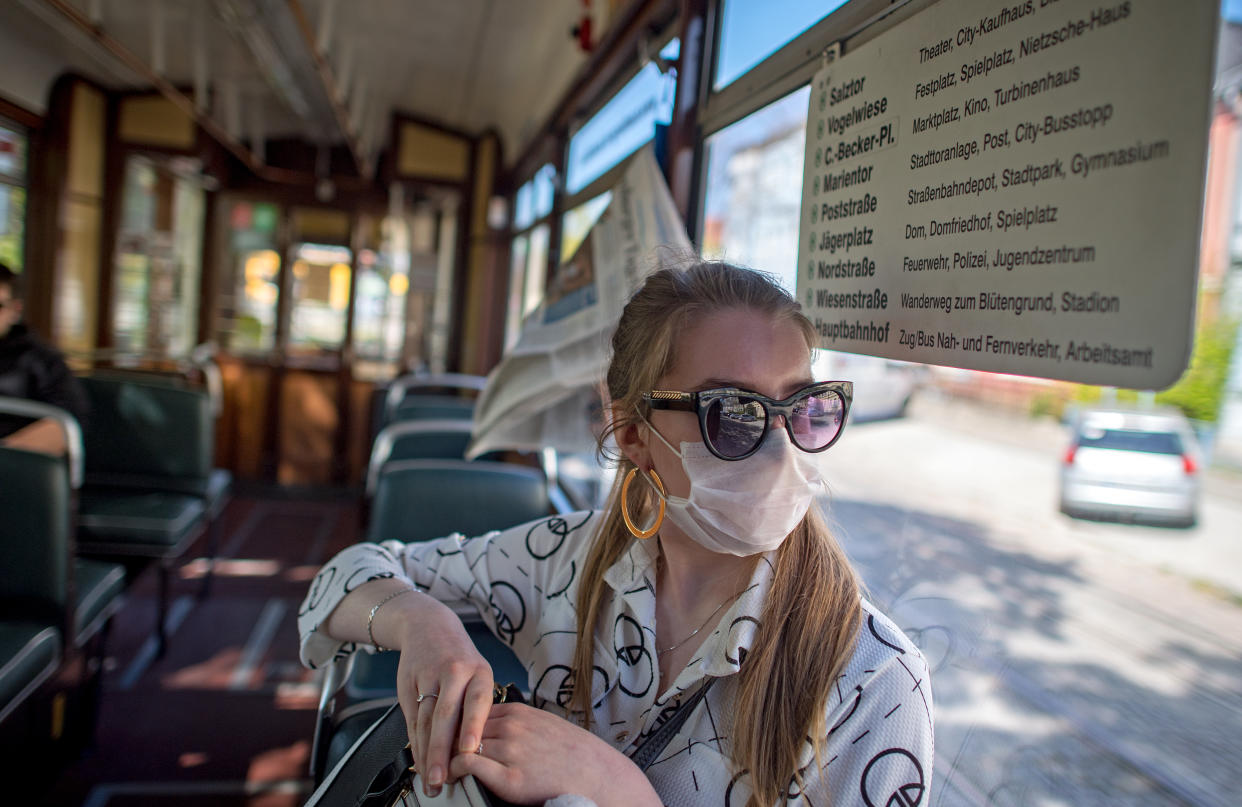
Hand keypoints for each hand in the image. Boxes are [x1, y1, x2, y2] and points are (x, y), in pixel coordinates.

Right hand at [394, 612, 494, 797]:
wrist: (428, 627)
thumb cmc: (458, 660)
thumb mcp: (476, 675)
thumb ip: (474, 709)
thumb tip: (475, 752)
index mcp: (479, 672)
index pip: (477, 701)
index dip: (473, 726)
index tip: (470, 751)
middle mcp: (455, 672)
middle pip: (446, 716)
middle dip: (443, 751)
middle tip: (442, 779)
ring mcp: (429, 678)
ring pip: (426, 722)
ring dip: (427, 754)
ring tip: (431, 779)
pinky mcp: (409, 684)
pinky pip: (413, 720)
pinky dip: (416, 743)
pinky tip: (419, 761)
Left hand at [448, 703, 661, 806]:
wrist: (599, 779)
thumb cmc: (576, 757)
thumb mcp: (546, 727)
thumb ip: (520, 724)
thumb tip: (496, 729)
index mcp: (520, 712)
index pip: (472, 711)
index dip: (456, 725)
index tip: (444, 734)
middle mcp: (513, 727)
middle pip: (461, 726)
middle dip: (445, 738)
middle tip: (429, 750)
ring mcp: (511, 751)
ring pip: (461, 744)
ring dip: (445, 755)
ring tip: (433, 766)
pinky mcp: (510, 778)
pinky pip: (469, 765)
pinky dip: (454, 769)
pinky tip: (451, 777)